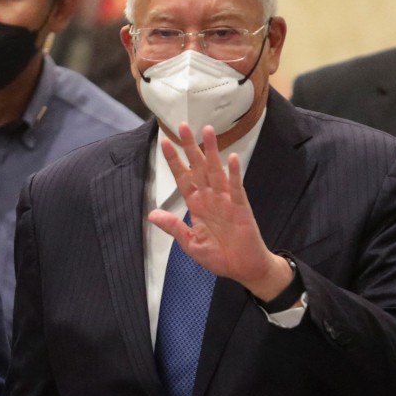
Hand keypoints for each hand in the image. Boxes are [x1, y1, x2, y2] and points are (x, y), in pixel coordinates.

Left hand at [149, 123, 292, 300]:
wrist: (243, 269)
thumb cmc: (219, 256)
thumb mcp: (191, 244)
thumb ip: (174, 227)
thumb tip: (152, 214)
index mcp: (197, 205)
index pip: (183, 178)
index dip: (174, 160)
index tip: (165, 142)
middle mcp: (210, 197)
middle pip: (198, 167)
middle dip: (190, 147)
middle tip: (183, 126)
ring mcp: (226, 200)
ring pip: (216, 170)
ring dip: (212, 151)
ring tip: (207, 131)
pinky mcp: (241, 207)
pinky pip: (236, 187)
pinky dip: (234, 173)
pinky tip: (231, 159)